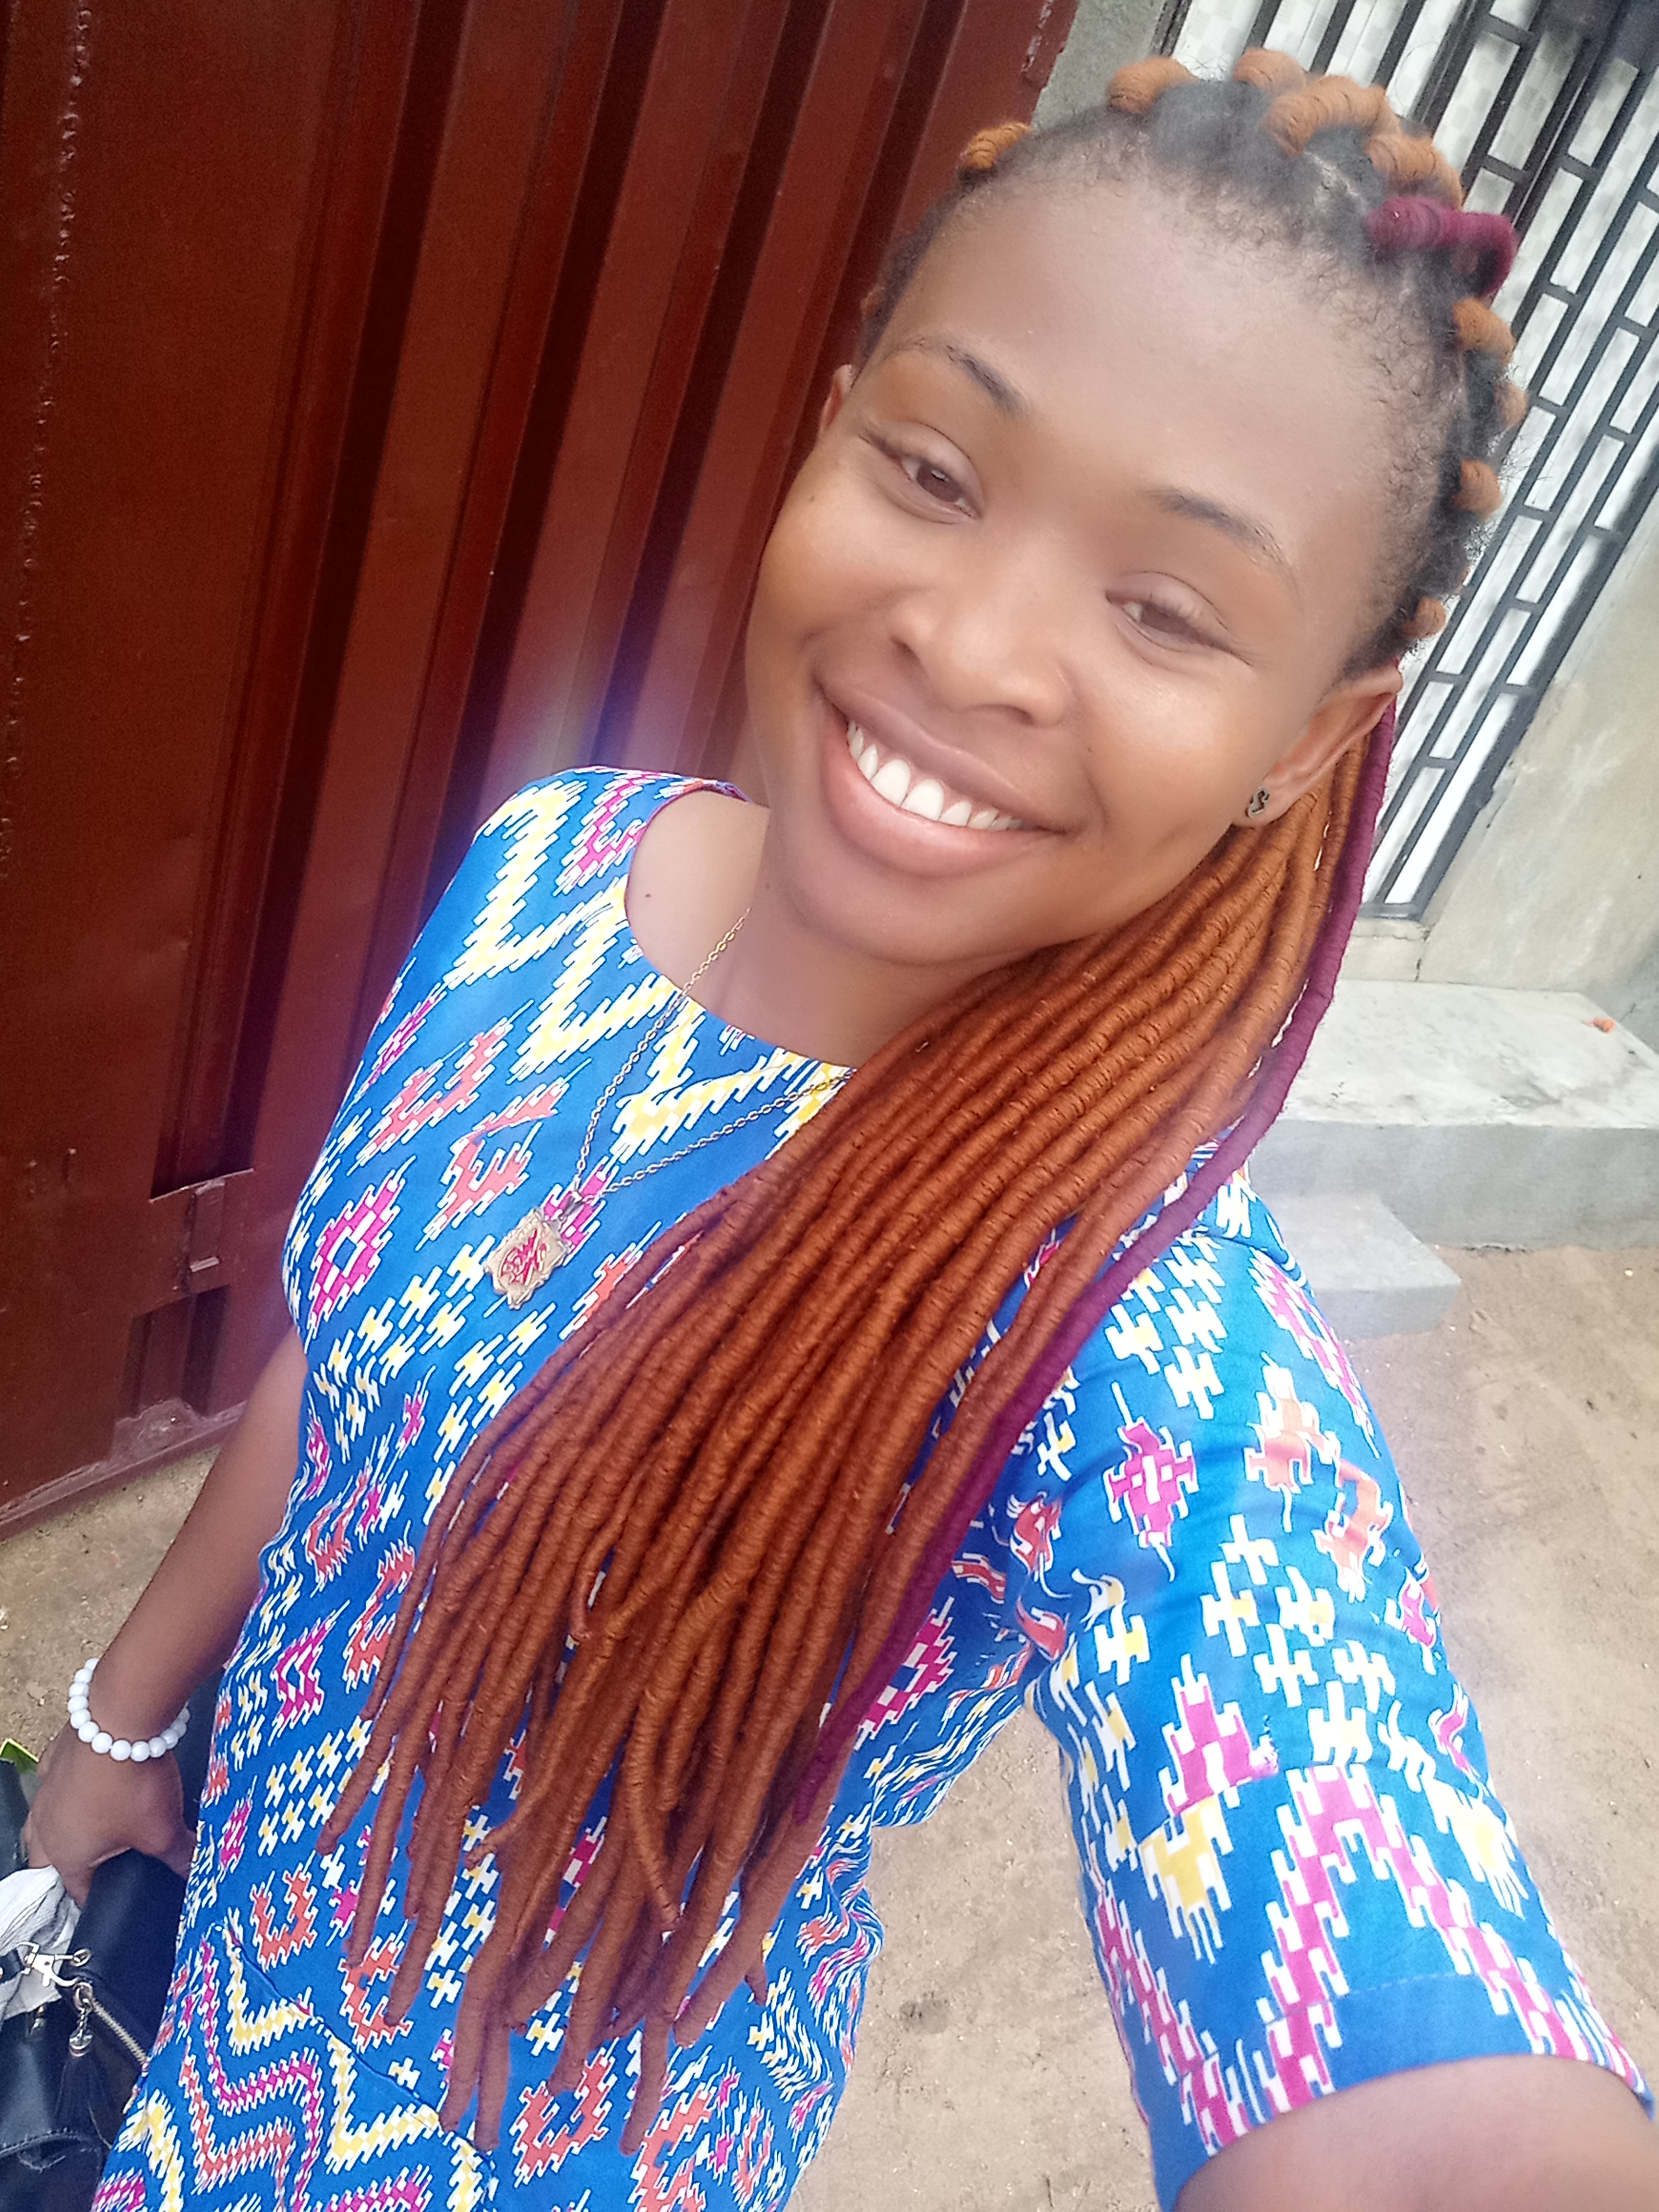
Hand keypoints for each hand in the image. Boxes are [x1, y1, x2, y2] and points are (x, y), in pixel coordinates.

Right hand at [23, 1725, 195, 1903]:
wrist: (123, 1718)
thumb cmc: (133, 1783)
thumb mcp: (163, 1830)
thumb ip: (178, 1857)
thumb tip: (195, 1871)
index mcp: (65, 1854)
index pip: (77, 1891)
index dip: (101, 1897)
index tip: (121, 1894)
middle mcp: (46, 1824)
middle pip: (47, 1858)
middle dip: (70, 1866)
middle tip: (101, 1865)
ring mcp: (47, 1788)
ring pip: (44, 1820)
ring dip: (62, 1827)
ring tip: (90, 1827)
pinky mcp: (57, 1756)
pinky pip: (55, 1779)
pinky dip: (68, 1784)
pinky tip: (88, 1780)